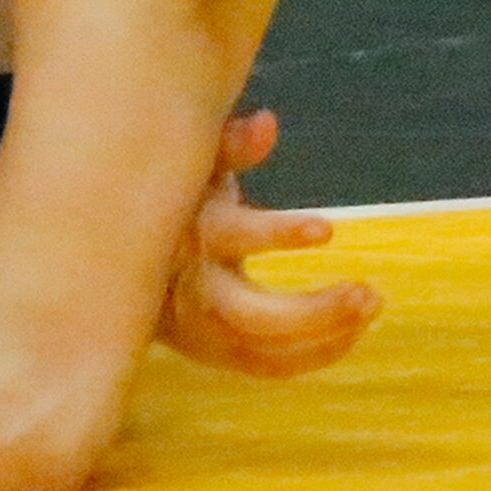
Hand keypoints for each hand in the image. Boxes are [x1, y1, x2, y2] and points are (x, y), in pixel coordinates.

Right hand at [161, 111, 380, 377]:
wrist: (120, 257)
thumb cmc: (174, 198)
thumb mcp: (195, 165)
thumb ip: (228, 145)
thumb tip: (266, 125)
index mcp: (186, 235)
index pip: (230, 238)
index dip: (277, 234)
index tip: (327, 228)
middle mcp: (189, 292)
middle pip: (251, 319)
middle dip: (314, 312)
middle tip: (368, 292)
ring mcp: (199, 332)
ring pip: (264, 351)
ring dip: (325, 336)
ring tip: (371, 304)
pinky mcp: (213, 352)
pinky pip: (269, 364)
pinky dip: (314, 353)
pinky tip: (353, 329)